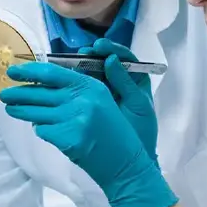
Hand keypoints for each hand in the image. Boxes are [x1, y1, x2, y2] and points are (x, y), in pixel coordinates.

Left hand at [0, 62, 177, 206]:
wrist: (125, 163)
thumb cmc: (112, 131)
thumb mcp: (101, 101)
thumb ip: (76, 90)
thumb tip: (41, 83)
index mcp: (91, 86)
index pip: (52, 73)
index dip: (29, 71)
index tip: (13, 70)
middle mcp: (83, 100)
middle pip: (40, 93)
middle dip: (18, 93)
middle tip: (4, 93)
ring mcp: (75, 120)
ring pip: (37, 113)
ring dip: (21, 111)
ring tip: (11, 109)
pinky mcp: (68, 139)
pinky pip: (44, 131)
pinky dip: (42, 130)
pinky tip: (48, 131)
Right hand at [78, 38, 158, 165]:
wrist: (132, 158)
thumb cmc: (141, 131)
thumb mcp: (137, 106)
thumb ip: (125, 83)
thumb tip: (111, 59)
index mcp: (135, 80)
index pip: (123, 58)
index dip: (110, 49)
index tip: (98, 47)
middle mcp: (119, 83)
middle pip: (104, 62)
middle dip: (92, 56)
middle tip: (81, 54)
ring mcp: (104, 93)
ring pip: (92, 74)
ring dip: (81, 68)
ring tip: (70, 65)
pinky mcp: (91, 104)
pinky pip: (83, 89)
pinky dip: (74, 84)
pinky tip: (65, 80)